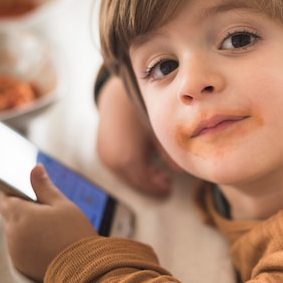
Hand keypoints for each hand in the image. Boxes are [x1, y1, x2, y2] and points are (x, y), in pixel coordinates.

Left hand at [0, 164, 97, 281]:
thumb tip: (34, 168)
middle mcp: (12, 233)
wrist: (83, 268)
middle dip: (24, 213)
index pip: (6, 199)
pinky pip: (20, 249)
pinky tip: (49, 245)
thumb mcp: (62, 205)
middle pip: (10, 216)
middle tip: (48, 215)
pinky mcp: (21, 265)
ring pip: (15, 233)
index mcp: (20, 215)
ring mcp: (15, 251)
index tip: (31, 195)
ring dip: (27, 229)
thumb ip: (44, 187)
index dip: (16, 195)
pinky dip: (30, 244)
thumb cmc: (75, 233)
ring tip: (51, 232)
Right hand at [96, 76, 181, 196]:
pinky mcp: (102, 150)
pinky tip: (145, 161)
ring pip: (127, 174)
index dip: (158, 188)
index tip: (169, 188)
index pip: (145, 183)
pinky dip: (132, 167)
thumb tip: (180, 170)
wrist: (116, 93)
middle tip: (166, 182)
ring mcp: (105, 156)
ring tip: (158, 172)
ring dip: (142, 175)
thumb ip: (169, 154)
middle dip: (151, 183)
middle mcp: (113, 160)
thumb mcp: (158, 132)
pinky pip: (119, 165)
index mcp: (128, 158)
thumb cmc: (139, 109)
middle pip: (135, 180)